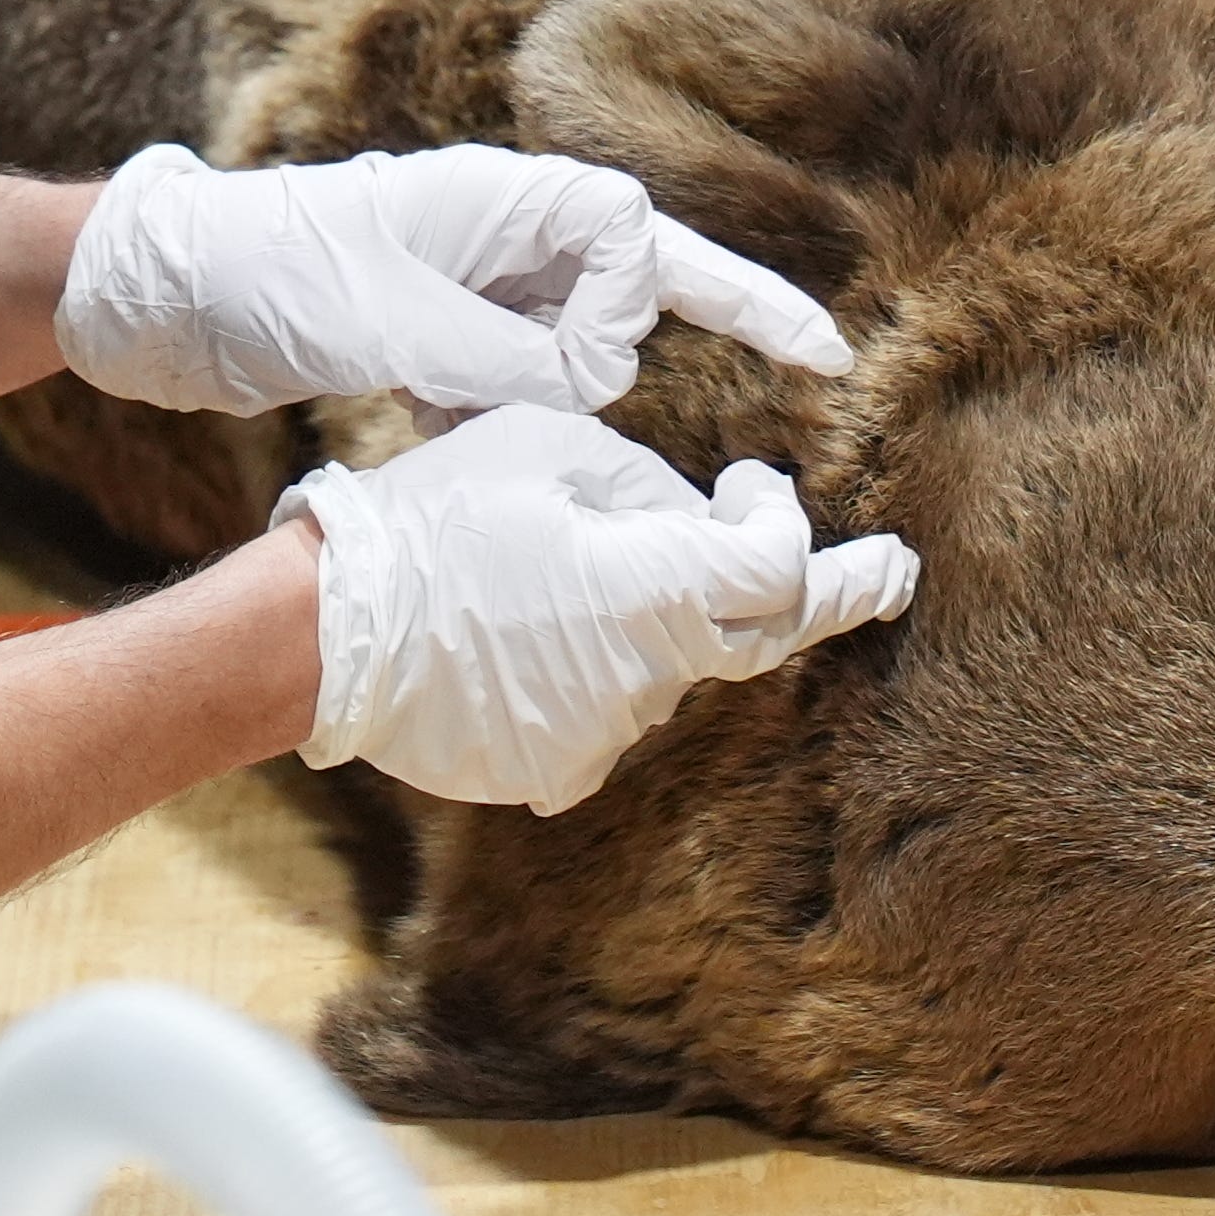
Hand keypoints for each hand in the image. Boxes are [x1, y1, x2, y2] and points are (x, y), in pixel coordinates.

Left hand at [56, 141, 848, 421]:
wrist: (157, 296)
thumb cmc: (267, 279)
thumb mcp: (388, 321)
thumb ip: (504, 354)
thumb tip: (596, 389)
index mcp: (498, 200)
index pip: (632, 235)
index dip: (652, 300)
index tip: (604, 366)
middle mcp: (497, 232)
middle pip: (630, 279)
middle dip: (677, 328)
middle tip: (751, 357)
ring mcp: (468, 281)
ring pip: (573, 339)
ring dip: (559, 390)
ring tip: (477, 410)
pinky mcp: (435, 332)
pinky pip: (516, 376)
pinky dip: (503, 412)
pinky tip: (446, 434)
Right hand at [282, 405, 921, 813]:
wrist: (325, 635)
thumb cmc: (437, 518)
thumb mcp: (551, 446)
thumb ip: (651, 485)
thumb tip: (704, 515)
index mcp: (660, 591)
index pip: (782, 570)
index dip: (783, 521)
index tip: (761, 482)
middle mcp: (651, 678)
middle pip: (761, 635)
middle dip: (827, 594)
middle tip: (889, 573)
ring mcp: (604, 735)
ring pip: (670, 666)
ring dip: (660, 617)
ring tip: (562, 565)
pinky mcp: (556, 769)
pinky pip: (607, 709)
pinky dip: (598, 667)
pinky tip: (535, 629)